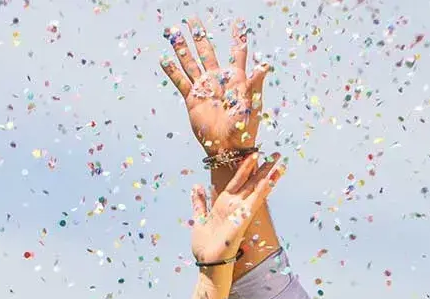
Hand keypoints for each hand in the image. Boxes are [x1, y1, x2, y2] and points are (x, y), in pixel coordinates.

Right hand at [160, 17, 269, 157]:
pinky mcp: (192, 99)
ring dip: (182, 48)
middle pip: (206, 52)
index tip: (239, 22)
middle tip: (192, 19)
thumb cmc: (245, 130)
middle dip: (199, 35)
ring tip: (173, 32)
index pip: (237, 53)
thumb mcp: (252, 105)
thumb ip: (256, 84)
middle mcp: (218, 80)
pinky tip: (164, 59)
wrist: (228, 149)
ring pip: (190, 63)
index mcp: (236, 79)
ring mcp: (204, 88)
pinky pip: (181, 82)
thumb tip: (265, 65)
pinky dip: (172, 71)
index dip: (238, 37)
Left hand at [189, 155, 283, 263]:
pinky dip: (263, 190)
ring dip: (269, 175)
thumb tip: (196, 186)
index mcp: (224, 203)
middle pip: (252, 181)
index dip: (246, 166)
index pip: (239, 180)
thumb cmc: (204, 245)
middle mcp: (235, 205)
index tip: (255, 153)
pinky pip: (255, 202)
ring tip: (280, 162)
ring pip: (257, 188)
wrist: (208, 262)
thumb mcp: (199, 218)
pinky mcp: (243, 219)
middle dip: (264, 167)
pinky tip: (270, 179)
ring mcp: (240, 211)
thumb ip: (199, 202)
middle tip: (276, 154)